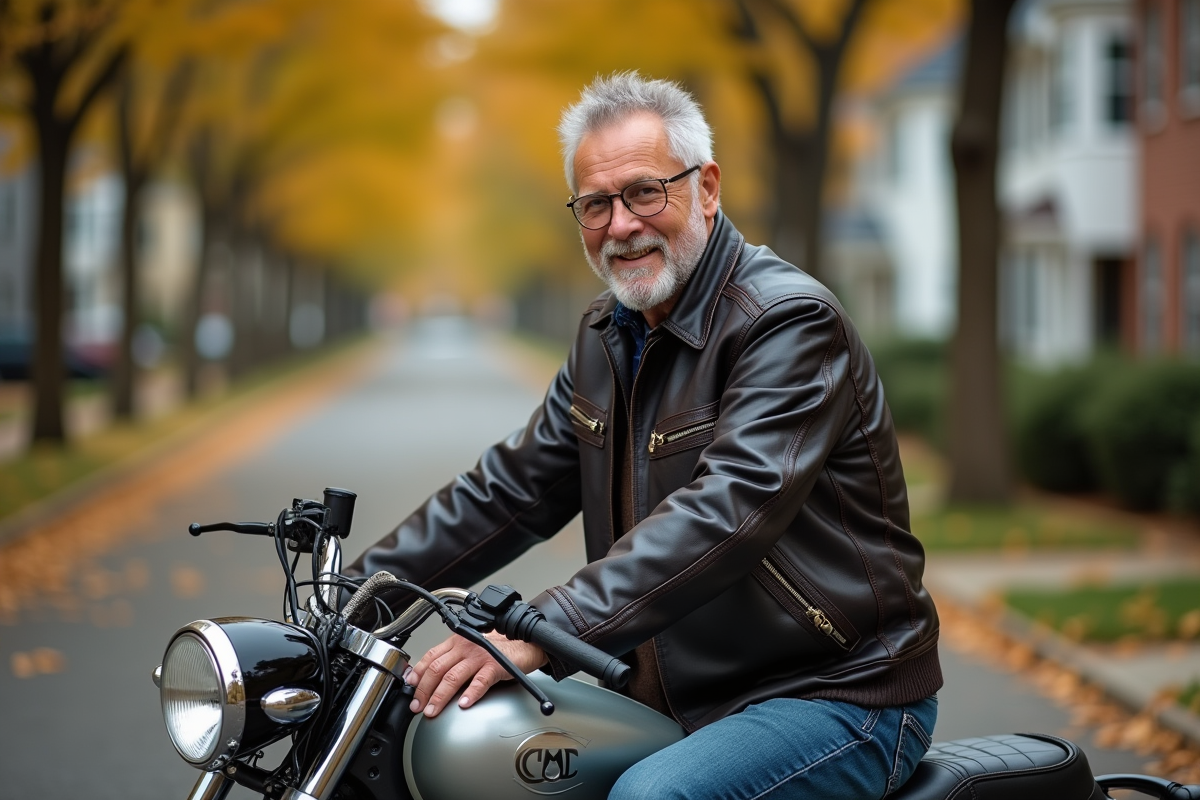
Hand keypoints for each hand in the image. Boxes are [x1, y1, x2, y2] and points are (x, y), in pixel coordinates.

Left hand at [406, 631, 546, 717]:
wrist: (524, 645)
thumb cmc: (498, 649)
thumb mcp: (470, 649)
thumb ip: (453, 660)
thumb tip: (432, 679)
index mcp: (456, 642)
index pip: (430, 657)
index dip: (417, 673)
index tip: (410, 689)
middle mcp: (465, 647)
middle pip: (437, 669)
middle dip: (424, 690)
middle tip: (418, 706)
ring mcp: (480, 656)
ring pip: (453, 677)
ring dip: (440, 696)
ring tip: (433, 710)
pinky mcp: (495, 666)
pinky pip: (479, 682)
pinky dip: (470, 694)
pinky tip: (463, 704)